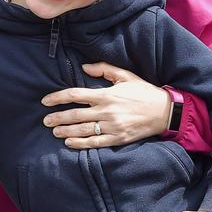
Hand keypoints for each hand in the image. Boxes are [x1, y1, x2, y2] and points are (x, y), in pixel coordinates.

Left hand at [42, 63, 169, 149]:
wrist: (166, 111)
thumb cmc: (144, 92)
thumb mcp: (125, 76)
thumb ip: (104, 69)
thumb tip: (83, 67)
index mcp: (106, 94)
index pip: (75, 95)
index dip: (57, 97)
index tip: (45, 101)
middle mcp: (107, 111)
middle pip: (75, 115)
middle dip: (58, 118)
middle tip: (45, 121)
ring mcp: (112, 126)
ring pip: (83, 129)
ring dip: (66, 131)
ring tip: (54, 131)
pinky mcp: (118, 138)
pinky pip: (95, 142)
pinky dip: (81, 143)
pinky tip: (69, 143)